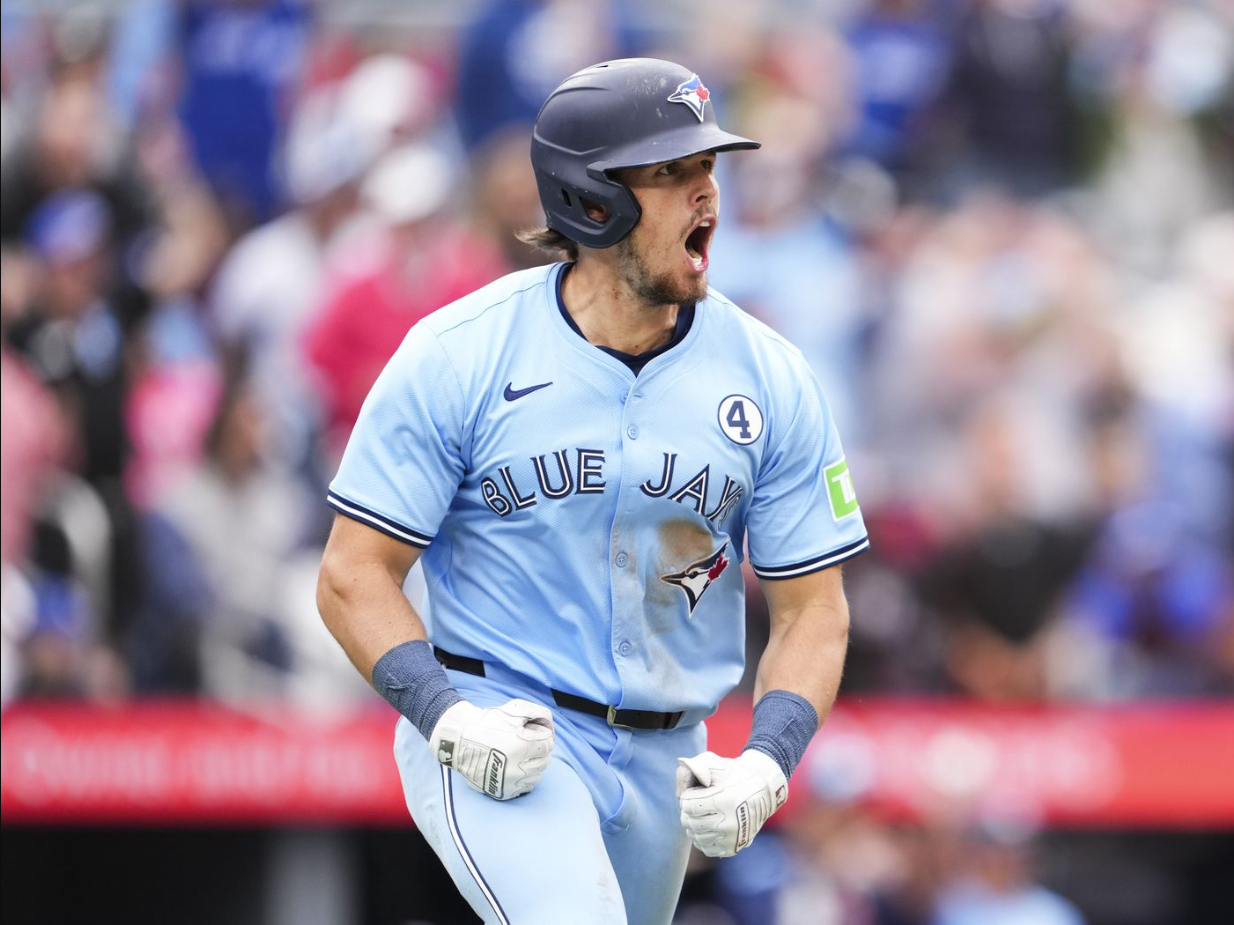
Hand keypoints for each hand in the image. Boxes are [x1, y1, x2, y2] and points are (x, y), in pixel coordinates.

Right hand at [429, 699, 554, 799]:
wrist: (458, 740)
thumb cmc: (487, 722)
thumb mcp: (515, 709)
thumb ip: (540, 713)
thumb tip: (551, 729)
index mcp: (522, 747)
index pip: (548, 745)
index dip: (541, 736)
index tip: (529, 733)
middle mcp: (517, 768)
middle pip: (545, 761)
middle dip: (538, 751)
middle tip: (524, 744)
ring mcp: (510, 783)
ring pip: (537, 776)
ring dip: (532, 765)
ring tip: (518, 756)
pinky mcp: (503, 792)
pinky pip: (525, 788)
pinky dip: (524, 779)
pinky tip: (514, 768)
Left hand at [676, 750, 787, 856]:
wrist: (764, 790)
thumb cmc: (735, 774)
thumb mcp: (716, 763)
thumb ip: (695, 765)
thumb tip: (682, 768)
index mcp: (723, 801)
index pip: (687, 806)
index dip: (688, 796)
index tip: (696, 792)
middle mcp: (729, 823)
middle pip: (689, 823)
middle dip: (688, 812)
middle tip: (697, 804)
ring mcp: (732, 837)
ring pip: (696, 837)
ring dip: (694, 825)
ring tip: (703, 815)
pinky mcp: (734, 847)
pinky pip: (707, 848)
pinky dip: (703, 838)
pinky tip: (709, 826)